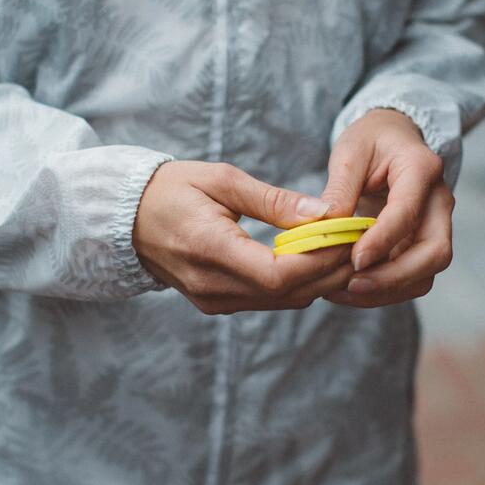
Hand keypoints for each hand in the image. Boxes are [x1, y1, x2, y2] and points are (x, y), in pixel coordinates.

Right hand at [134, 160, 354, 313]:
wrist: (125, 218)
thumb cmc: (173, 189)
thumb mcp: (222, 180)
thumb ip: (274, 201)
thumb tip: (323, 213)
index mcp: (209, 248)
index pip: (279, 274)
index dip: (321, 259)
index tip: (348, 234)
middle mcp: (210, 284)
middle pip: (289, 294)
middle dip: (331, 270)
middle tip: (358, 241)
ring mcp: (212, 300)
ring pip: (283, 302)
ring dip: (319, 279)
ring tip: (343, 247)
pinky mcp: (216, 304)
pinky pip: (268, 301)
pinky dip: (297, 284)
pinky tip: (313, 258)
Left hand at [319, 109, 453, 307]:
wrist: (392, 140)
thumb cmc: (371, 141)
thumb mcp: (349, 152)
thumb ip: (339, 189)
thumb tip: (325, 226)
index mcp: (422, 169)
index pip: (408, 213)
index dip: (382, 241)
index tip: (353, 260)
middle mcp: (439, 202)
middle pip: (435, 253)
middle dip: (394, 277)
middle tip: (351, 284)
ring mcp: (435, 227)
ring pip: (426, 274)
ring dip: (387, 290)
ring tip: (342, 292)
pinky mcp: (422, 245)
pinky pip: (411, 278)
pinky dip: (383, 290)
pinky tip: (348, 289)